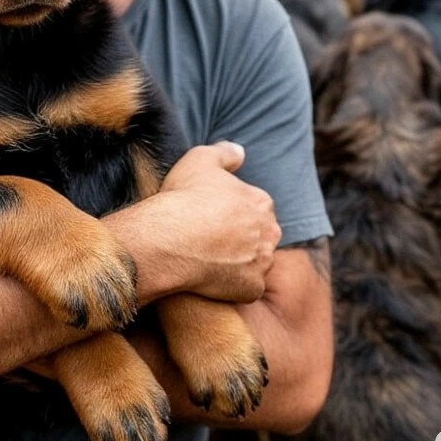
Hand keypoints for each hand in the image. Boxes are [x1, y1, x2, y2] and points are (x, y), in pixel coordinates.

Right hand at [115, 142, 280, 303]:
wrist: (170, 239)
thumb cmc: (184, 198)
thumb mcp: (199, 159)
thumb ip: (224, 153)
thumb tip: (240, 152)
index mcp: (261, 202)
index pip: (254, 207)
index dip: (232, 212)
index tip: (211, 216)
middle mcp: (269, 232)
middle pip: (258, 236)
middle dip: (240, 238)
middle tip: (209, 240)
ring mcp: (262, 262)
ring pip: (253, 263)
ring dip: (237, 263)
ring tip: (206, 259)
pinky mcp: (251, 288)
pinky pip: (245, 288)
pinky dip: (231, 286)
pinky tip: (209, 278)